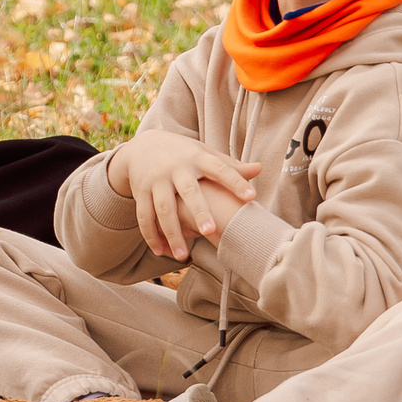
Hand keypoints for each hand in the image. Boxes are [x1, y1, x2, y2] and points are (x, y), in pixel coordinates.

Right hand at [105, 127, 261, 259]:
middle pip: (188, 192)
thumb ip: (230, 165)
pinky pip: (144, 216)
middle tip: (210, 231)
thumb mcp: (204, 153)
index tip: (251, 196)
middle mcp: (176, 168)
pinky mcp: (141, 191)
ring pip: (163, 209)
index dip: (235, 181)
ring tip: (182, 256)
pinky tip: (160, 251)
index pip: (219, 168)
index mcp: (197, 157)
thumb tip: (260, 169)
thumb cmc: (183, 153)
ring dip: (172, 233)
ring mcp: (157, 180)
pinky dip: (151, 235)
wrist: (143, 145)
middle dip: (198, 212)